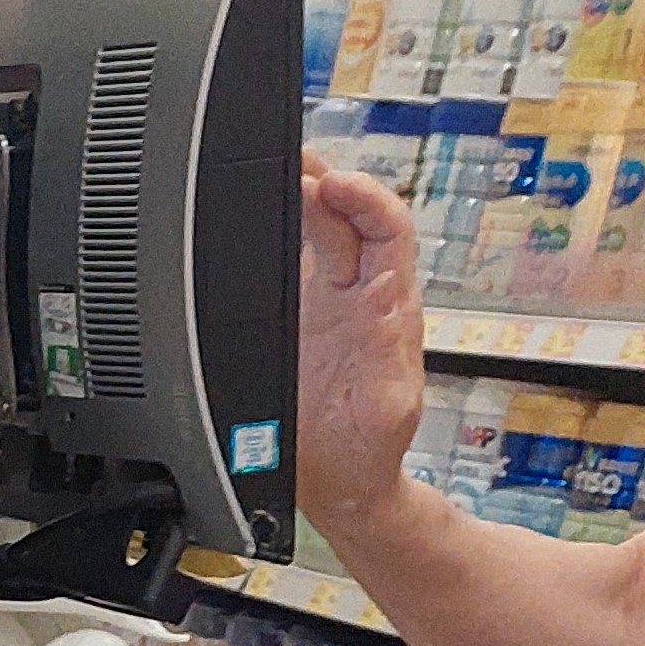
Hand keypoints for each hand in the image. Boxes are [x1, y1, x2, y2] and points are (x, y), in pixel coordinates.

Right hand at [296, 160, 430, 542]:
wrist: (342, 487)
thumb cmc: (367, 452)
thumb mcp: (388, 409)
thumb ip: (389, 353)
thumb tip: (385, 296)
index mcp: (388, 310)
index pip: (387, 228)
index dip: (364, 196)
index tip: (332, 184)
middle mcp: (359, 297)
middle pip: (348, 214)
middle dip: (322, 178)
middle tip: (288, 158)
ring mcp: (325, 304)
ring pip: (317, 228)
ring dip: (297, 193)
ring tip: (271, 168)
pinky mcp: (293, 318)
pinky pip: (288, 262)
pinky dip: (274, 230)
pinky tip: (255, 212)